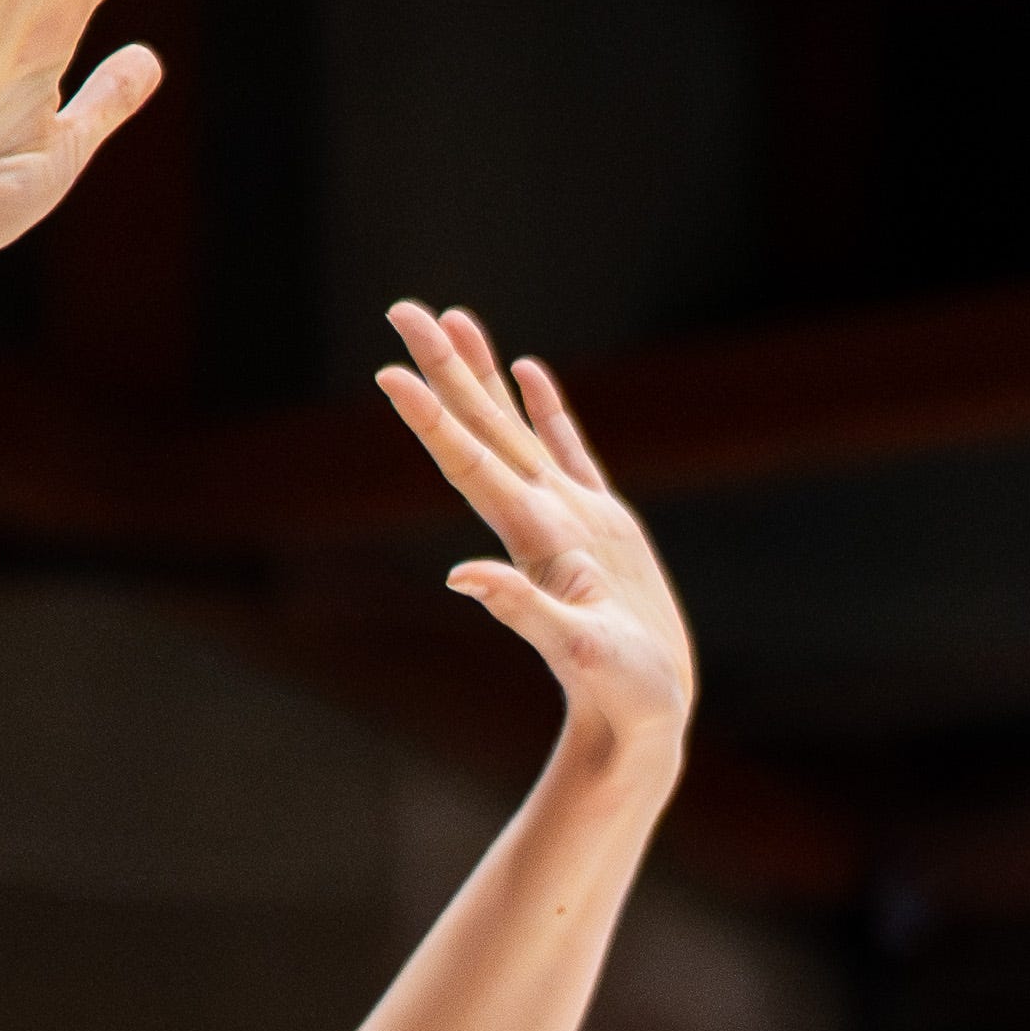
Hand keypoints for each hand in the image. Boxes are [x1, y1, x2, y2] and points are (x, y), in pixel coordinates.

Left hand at [377, 305, 695, 779]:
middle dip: (445, 368)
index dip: (432, 415)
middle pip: (481, 428)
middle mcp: (540, 518)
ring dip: (484, 376)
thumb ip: (525, 614)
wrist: (640, 722)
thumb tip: (467, 577)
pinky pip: (568, 450)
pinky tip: (529, 372)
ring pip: (516, 428)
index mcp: (534, 537)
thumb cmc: (619, 694)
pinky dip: (547, 410)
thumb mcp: (578, 654)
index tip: (389, 370)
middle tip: (404, 308)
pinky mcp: (602, 527)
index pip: (469, 462)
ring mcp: (569, 518)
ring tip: (458, 318)